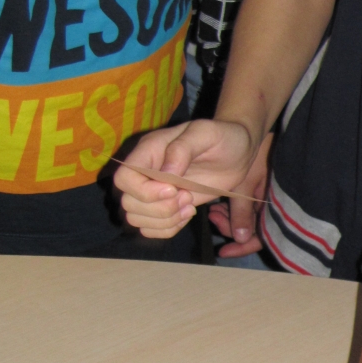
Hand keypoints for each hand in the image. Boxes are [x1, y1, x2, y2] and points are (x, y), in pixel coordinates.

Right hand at [114, 119, 256, 237]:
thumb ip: (182, 149)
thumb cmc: (222, 137)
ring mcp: (153, 192)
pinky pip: (150, 229)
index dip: (144, 191)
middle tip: (188, 198)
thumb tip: (166, 174)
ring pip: (137, 219)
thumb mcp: (205, 133)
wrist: (238, 151)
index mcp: (148, 151)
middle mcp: (145, 173)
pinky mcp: (165, 207)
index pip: (124, 178)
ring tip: (190, 206)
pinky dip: (168, 229)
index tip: (173, 189)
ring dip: (165, 220)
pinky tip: (187, 215)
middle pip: (128, 203)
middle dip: (160, 209)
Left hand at [209, 133, 272, 256]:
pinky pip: (239, 210)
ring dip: (227, 220)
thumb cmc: (251, 156)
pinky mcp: (251, 194)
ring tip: (214, 210)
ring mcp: (260, 201)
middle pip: (250, 232)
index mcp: (275, 208)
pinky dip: (228, 211)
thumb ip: (241, 211)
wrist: (249, 133)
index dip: (244, 247)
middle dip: (231, 230)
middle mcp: (269, 208)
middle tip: (215, 217)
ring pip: (243, 222)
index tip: (224, 250)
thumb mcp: (245, 184)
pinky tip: (217, 204)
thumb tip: (239, 238)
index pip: (262, 237)